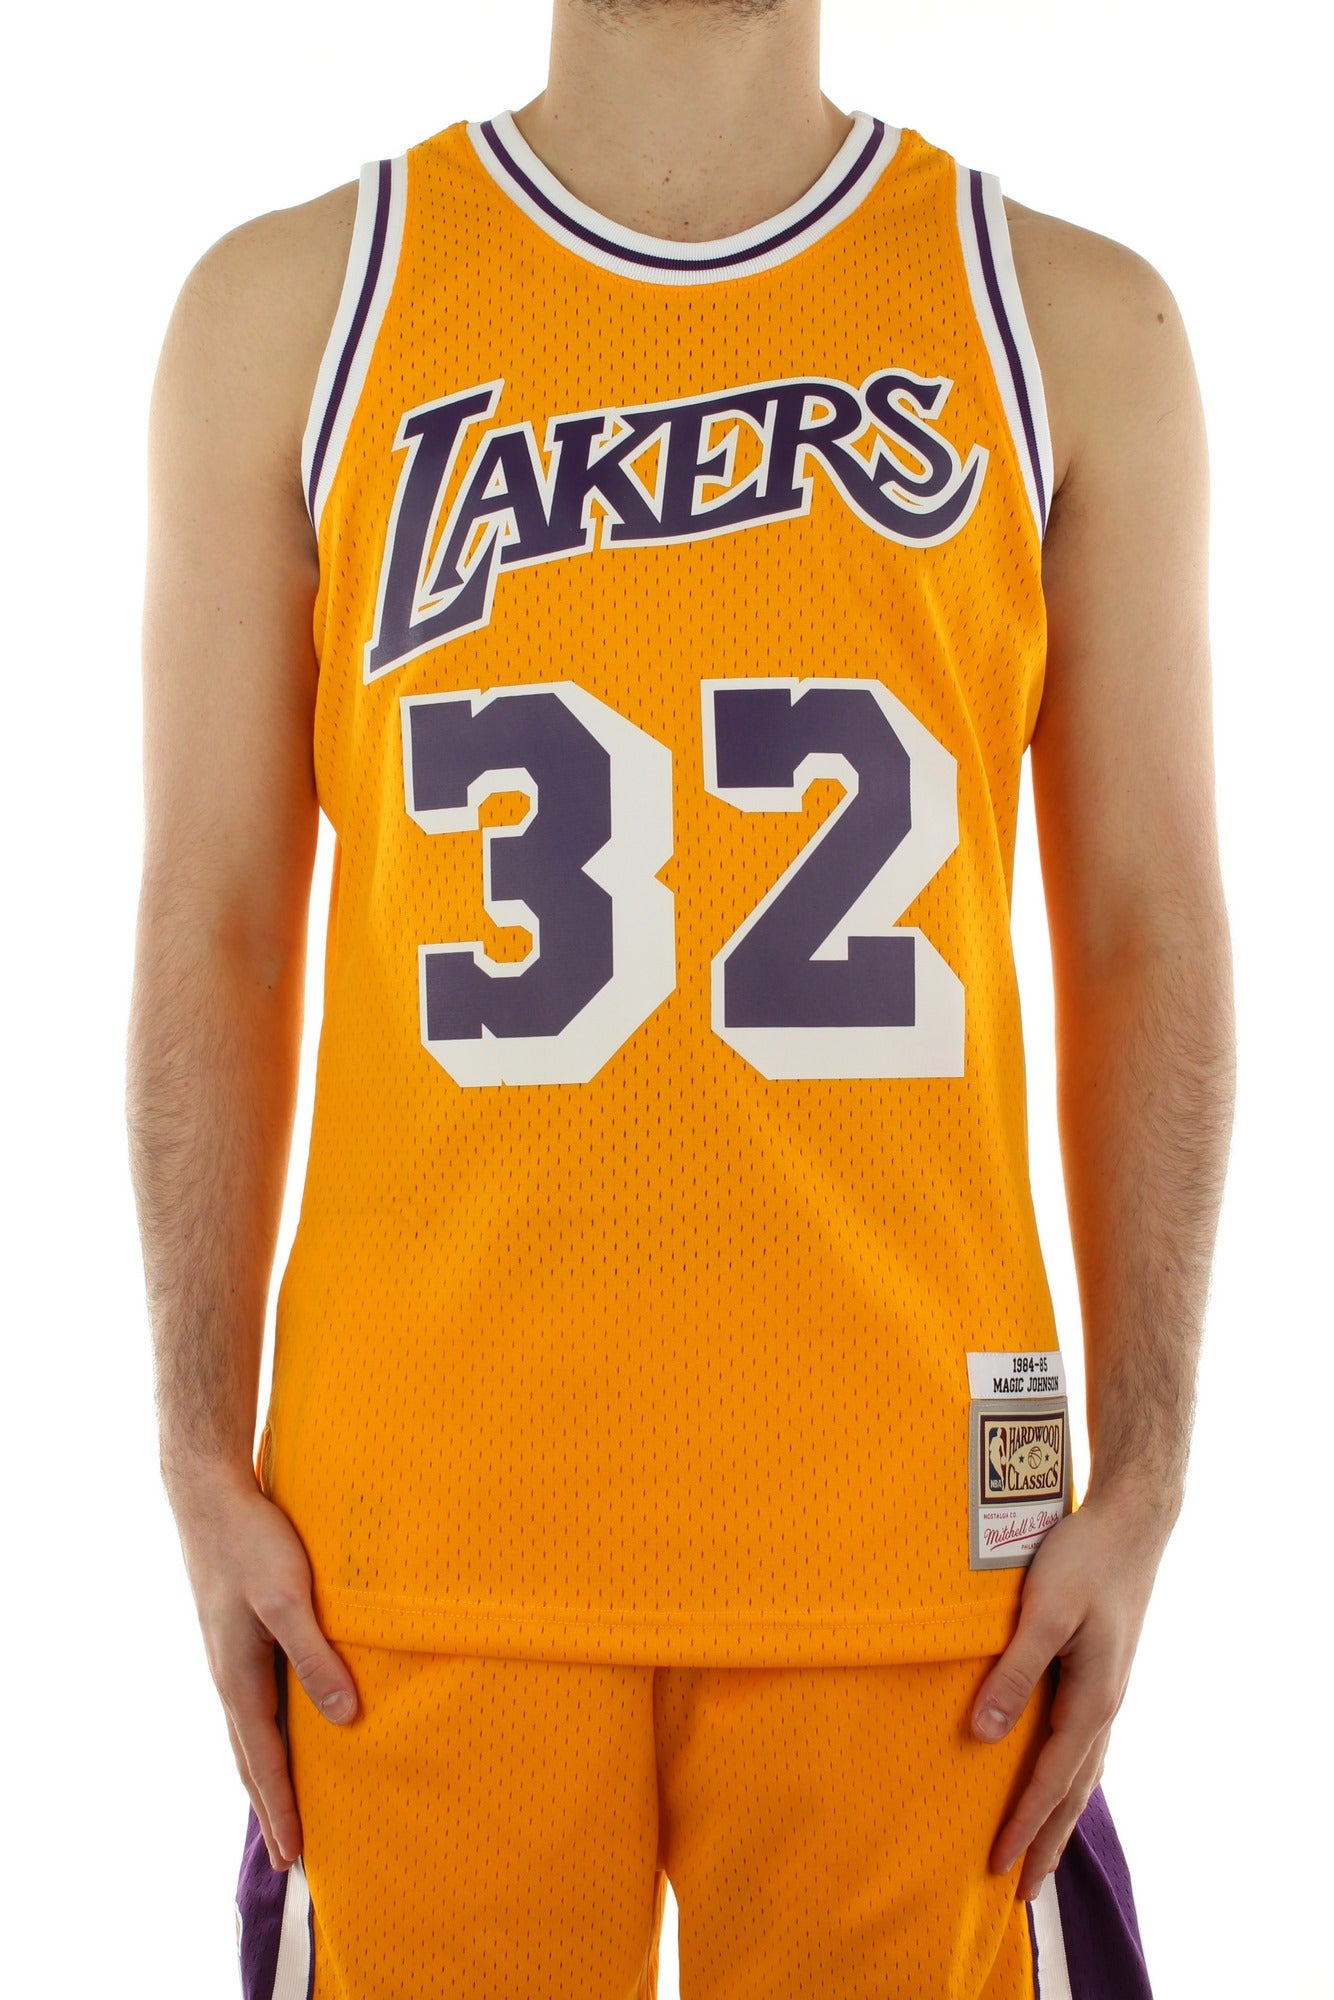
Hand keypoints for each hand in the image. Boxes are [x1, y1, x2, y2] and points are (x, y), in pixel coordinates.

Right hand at [169, 1464, 357, 1873]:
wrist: (210, 1497)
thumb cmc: (253, 1543)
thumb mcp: (290, 1598)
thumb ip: (315, 1656)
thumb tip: (344, 1718)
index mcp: (239, 1678)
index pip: (264, 1760)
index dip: (282, 1808)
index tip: (297, 1856)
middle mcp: (230, 1676)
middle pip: (251, 1757)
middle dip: (271, 1805)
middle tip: (290, 1856)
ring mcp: (231, 1657)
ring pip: (250, 1731)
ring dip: (265, 1773)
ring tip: (282, 1807)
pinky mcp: (238, 1635)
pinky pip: (254, 1702)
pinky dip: (266, 1734)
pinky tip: (281, 1729)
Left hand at [969, 1482, 1173, 1901]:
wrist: (1131, 1522)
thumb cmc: (1084, 1559)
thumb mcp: (1043, 1612)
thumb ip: (1013, 1674)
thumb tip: (981, 1736)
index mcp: (1093, 1700)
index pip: (1051, 1781)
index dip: (1022, 1825)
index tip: (995, 1866)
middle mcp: (1105, 1706)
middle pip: (1073, 1793)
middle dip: (1046, 1843)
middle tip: (1020, 1893)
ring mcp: (1107, 1691)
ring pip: (1082, 1772)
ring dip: (1058, 1817)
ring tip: (1037, 1853)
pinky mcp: (1101, 1673)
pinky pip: (1083, 1744)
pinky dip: (1068, 1778)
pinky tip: (1057, 1781)